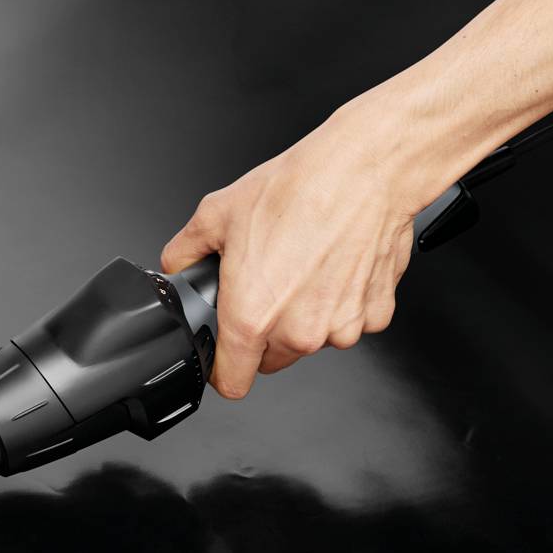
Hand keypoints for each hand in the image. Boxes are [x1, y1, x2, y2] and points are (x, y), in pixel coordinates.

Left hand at [161, 99, 444, 398]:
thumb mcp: (216, 215)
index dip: (223, 370)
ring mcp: (340, 328)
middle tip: (268, 286)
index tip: (225, 356)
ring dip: (306, 317)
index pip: (232, 382)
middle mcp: (298, 332)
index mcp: (252, 318)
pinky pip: (350, 322)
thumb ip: (186, 251)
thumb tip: (178, 264)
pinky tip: (335, 266)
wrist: (364, 170)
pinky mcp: (375, 315)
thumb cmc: (299, 190)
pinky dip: (342, 302)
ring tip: (304, 267)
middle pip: (272, 360)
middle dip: (264, 334)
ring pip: (312, 340)